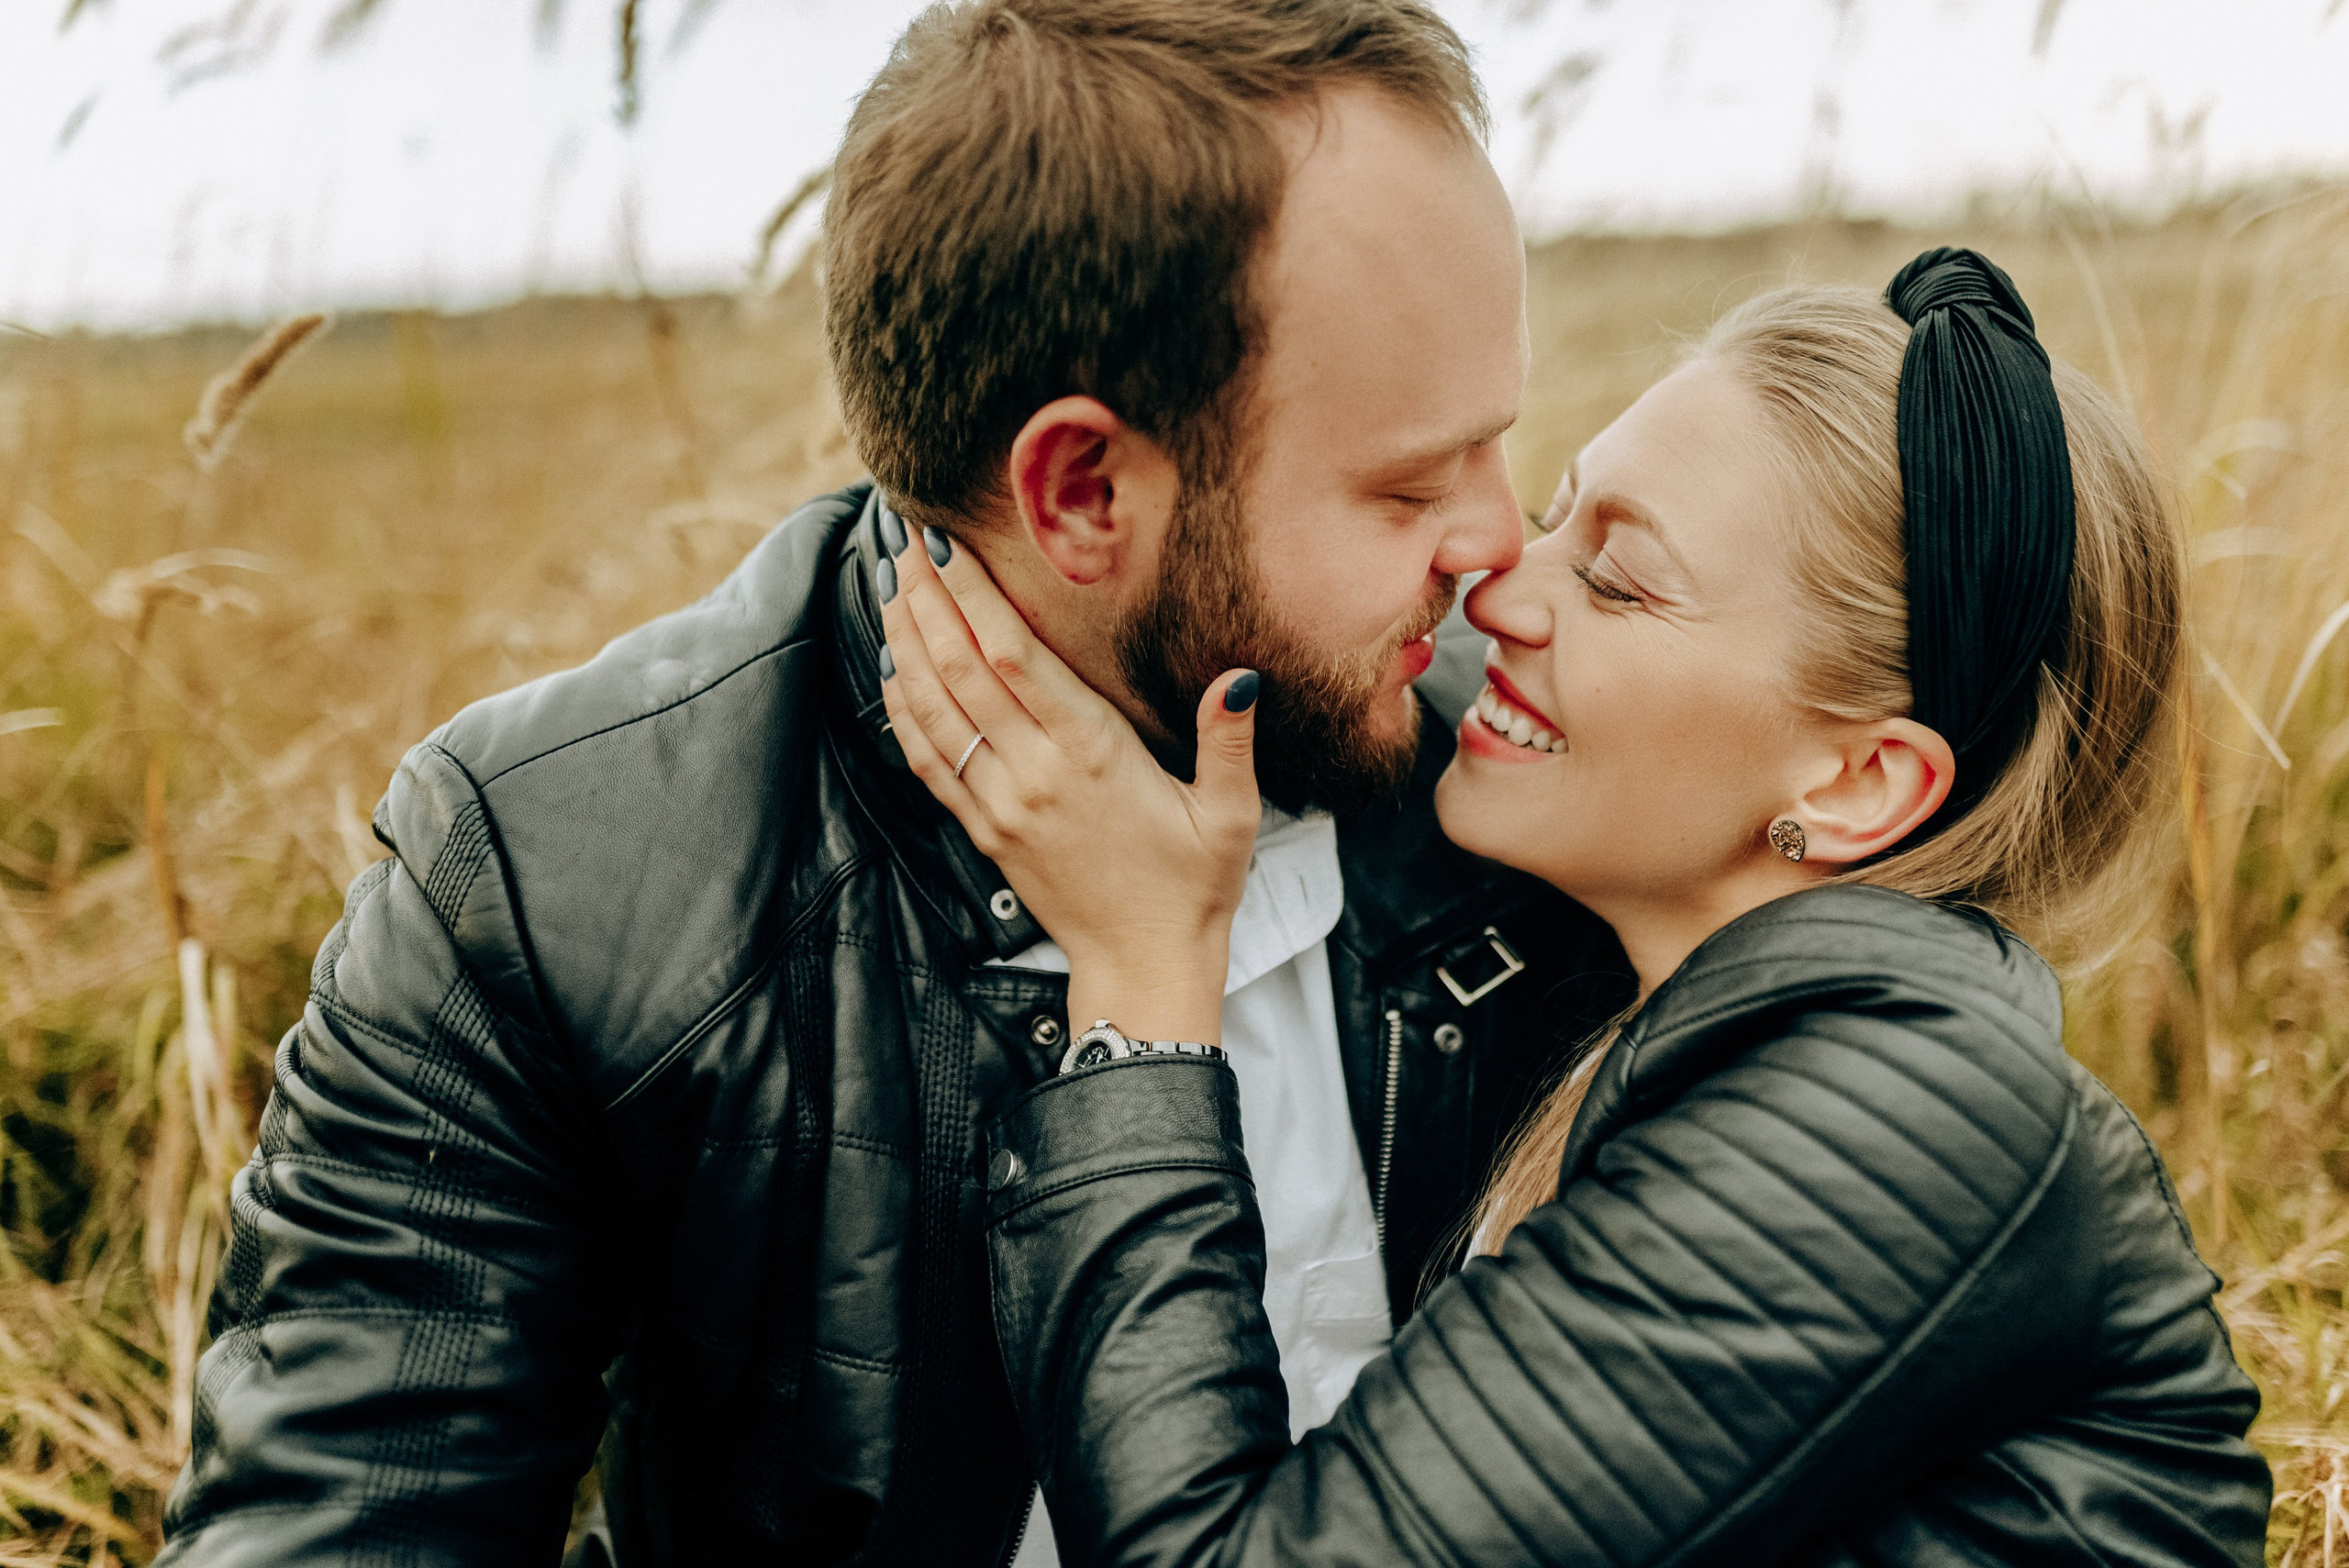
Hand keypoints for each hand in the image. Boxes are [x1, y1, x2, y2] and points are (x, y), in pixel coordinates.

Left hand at [878, 526, 1259, 1046]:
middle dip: (927, 598)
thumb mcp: (1233, 815)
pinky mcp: (983, 830)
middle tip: (903, 540)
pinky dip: (902, 710)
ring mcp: (1000, 803)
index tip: (946, 544)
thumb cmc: (1192, 886)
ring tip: (889, 585)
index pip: (1013, 657)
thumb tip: (1238, 679)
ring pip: (934, 708)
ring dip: (905, 643)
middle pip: (960, 667)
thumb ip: (1229, 742)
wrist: (1144, 964)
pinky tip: (891, 668)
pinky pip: (928, 760)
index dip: (972, 595)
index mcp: (1092, 754)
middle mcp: (1034, 773)